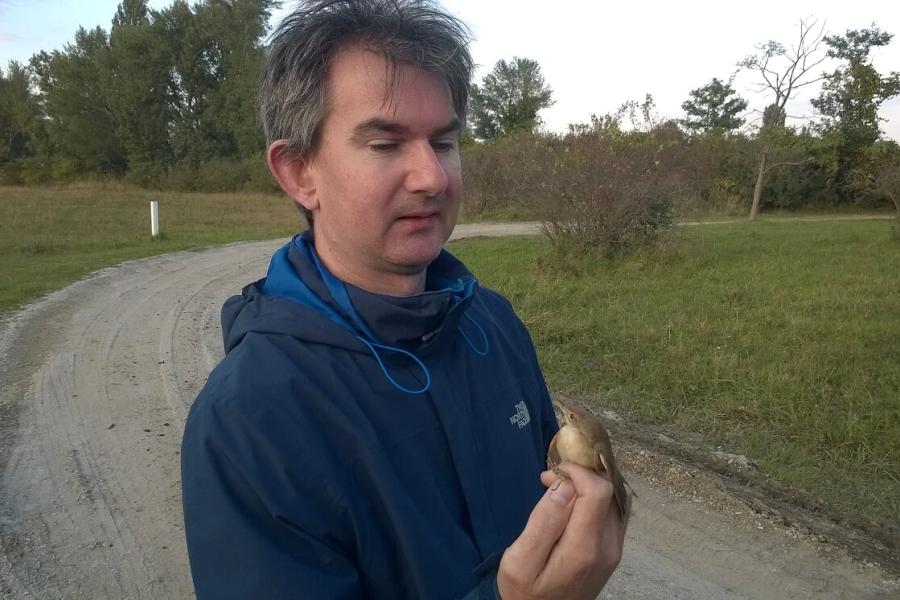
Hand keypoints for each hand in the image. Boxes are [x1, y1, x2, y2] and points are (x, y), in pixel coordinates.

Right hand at [496, 462, 624, 599]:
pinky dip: (597, 497)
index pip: (598, 490)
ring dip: (591, 484)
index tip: (552, 474)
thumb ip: (543, 522)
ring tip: (561, 488)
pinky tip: (574, 501)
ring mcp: (614, 549)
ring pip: (616, 499)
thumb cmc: (524, 591)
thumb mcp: (520, 560)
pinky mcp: (613, 550)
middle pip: (611, 491)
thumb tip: (565, 486)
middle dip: (583, 475)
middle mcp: (608, 547)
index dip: (577, 472)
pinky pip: (615, 512)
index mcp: (584, 547)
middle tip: (552, 479)